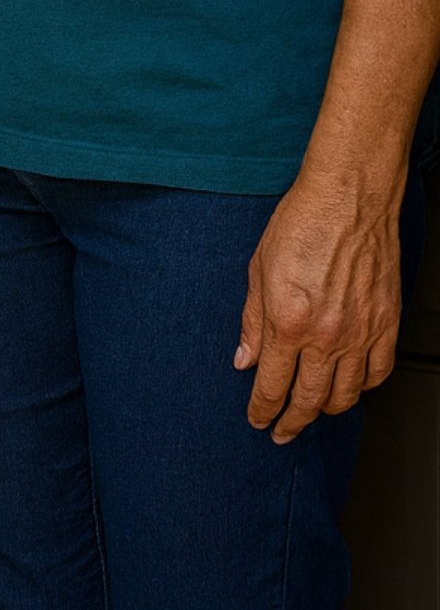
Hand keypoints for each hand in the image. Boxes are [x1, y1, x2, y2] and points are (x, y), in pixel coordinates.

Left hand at [236, 167, 404, 442]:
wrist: (349, 199)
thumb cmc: (302, 223)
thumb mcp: (258, 269)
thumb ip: (252, 321)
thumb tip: (244, 359)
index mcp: (289, 322)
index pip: (273, 386)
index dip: (263, 410)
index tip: (258, 419)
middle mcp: (327, 335)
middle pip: (309, 400)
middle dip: (291, 422)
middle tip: (282, 432)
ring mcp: (361, 333)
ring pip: (346, 395)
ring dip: (326, 409)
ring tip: (312, 410)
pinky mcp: (386, 324)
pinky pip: (378, 373)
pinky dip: (363, 387)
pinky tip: (351, 385)